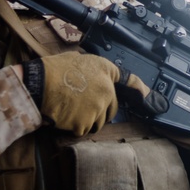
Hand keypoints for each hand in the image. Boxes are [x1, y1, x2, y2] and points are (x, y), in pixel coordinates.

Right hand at [32, 52, 164, 134]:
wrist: (39, 83)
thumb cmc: (54, 69)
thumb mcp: (78, 58)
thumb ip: (92, 70)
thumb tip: (91, 76)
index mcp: (105, 72)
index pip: (129, 80)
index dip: (140, 88)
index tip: (150, 96)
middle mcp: (106, 91)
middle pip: (111, 110)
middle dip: (100, 112)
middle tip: (82, 108)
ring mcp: (97, 109)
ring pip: (97, 123)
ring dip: (86, 121)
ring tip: (70, 111)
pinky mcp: (85, 123)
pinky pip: (82, 130)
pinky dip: (73, 128)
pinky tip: (64, 117)